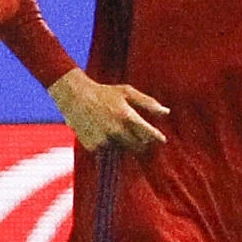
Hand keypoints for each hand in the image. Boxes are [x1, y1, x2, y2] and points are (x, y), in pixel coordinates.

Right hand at [52, 68, 170, 153]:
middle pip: (138, 146)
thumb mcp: (127, 92)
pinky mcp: (93, 146)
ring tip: (113, 126)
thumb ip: (148, 103)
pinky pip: (107, 150)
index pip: (149, 134)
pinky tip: (101, 130)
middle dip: (141, 142)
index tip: (162, 140)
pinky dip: (107, 143)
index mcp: (127, 116)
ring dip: (123, 142)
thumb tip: (167, 113)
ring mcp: (104, 140)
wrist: (74, 96)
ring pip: (122, 148)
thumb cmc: (104, 92)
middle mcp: (116, 131)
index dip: (157, 138)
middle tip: (138, 134)